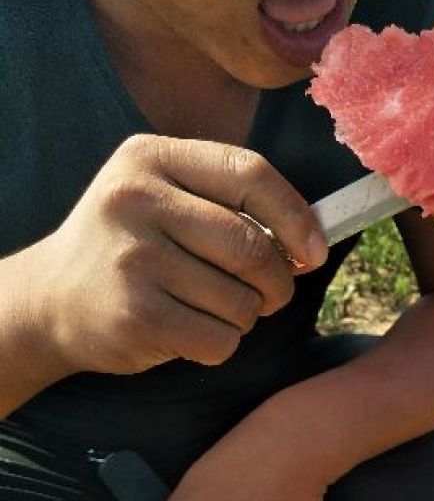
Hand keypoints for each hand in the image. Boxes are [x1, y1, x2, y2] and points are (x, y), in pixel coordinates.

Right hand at [35, 134, 328, 376]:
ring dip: (244, 316)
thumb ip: (229, 205)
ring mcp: (132, 258)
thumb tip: (311, 240)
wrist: (53, 300)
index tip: (315, 251)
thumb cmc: (132, 249)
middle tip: (271, 294)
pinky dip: (220, 343)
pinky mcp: (135, 315)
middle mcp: (136, 200)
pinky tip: (190, 332)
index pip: (250, 173)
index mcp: (151, 157)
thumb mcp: (163, 198)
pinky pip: (219, 339)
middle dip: (277, 281)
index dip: (296, 216)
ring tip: (210, 308)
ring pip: (240, 300)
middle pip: (251, 246)